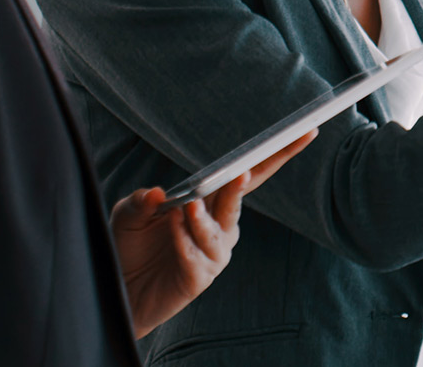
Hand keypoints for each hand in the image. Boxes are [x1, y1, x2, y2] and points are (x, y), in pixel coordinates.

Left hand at [110, 130, 316, 338]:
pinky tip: (172, 230)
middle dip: (242, 185)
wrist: (118, 290)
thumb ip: (139, 202)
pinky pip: (196, 255)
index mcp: (211, 202)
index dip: (276, 154)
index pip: (248, 174)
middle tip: (240, 174)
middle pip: (239, 198)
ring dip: (203, 218)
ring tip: (187, 207)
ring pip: (218, 230)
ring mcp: (214, 252)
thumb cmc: (129, 247)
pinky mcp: (200, 277)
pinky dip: (183, 240)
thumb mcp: (127, 215)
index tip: (304, 132)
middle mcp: (221, 225)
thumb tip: (156, 193)